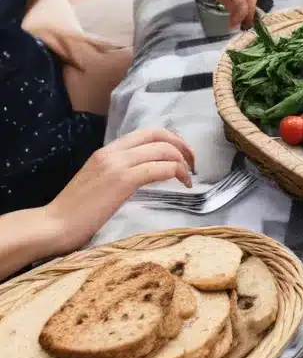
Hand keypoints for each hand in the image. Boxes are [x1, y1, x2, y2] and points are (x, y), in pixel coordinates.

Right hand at [44, 127, 195, 250]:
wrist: (54, 225)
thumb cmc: (76, 212)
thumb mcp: (99, 183)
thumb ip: (120, 173)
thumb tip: (146, 173)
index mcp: (107, 152)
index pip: (147, 133)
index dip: (172, 139)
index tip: (183, 156)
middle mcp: (112, 152)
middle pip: (159, 135)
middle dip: (183, 147)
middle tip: (193, 164)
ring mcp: (116, 164)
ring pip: (163, 150)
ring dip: (183, 162)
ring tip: (188, 178)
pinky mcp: (122, 180)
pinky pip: (159, 168)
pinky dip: (177, 173)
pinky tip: (182, 184)